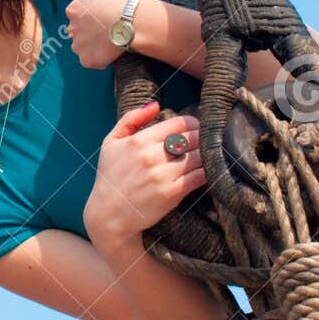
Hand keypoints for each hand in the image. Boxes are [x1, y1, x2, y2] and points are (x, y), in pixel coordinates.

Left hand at [65, 0, 136, 68]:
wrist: (131, 21)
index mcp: (73, 9)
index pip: (80, 11)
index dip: (95, 11)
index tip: (109, 9)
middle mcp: (71, 29)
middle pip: (82, 29)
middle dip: (94, 28)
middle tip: (112, 24)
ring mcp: (80, 47)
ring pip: (85, 45)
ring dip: (95, 43)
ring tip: (112, 37)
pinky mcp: (89, 61)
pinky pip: (91, 61)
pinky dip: (99, 58)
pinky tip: (112, 51)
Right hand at [83, 101, 206, 245]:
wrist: (108, 215)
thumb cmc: (110, 176)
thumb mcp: (111, 142)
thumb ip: (131, 119)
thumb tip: (156, 105)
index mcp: (139, 141)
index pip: (179, 123)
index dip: (193, 123)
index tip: (196, 128)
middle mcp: (152, 156)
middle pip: (193, 138)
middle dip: (203, 138)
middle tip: (207, 141)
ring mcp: (163, 175)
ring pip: (199, 156)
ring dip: (208, 155)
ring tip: (210, 155)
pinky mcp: (172, 194)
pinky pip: (199, 177)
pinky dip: (208, 172)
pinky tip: (208, 171)